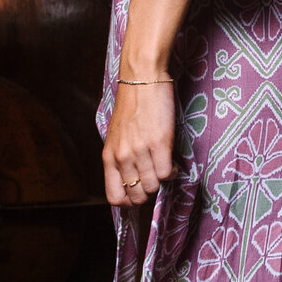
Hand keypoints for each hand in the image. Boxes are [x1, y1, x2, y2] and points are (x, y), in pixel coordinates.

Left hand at [102, 80, 175, 206]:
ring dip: (161, 180)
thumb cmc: (131, 106)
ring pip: (153, 186)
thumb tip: (131, 179)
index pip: (114, 197)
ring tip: (164, 166)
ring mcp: (140, 151)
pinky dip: (172, 171)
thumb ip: (120, 158)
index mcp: (108, 157)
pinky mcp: (159, 143)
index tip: (139, 193)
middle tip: (154, 178)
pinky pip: (166, 174)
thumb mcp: (116, 136)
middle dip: (148, 192)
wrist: (142, 80)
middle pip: (136, 196)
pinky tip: (171, 160)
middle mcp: (122, 157)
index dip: (129, 201)